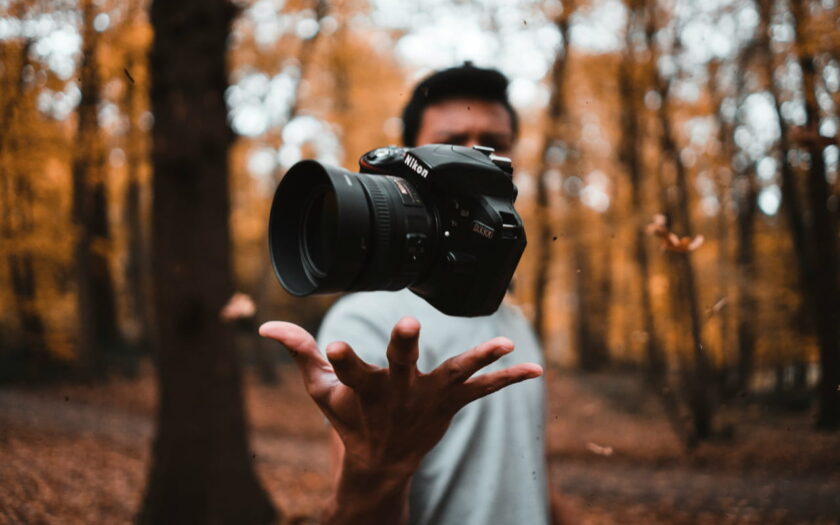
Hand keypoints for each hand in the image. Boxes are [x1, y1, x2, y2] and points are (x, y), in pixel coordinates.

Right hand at [259, 317, 542, 477]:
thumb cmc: (349, 419)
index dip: (341, 359)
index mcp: (362, 390)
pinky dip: (508, 380)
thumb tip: (264, 326)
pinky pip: (483, 391)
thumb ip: (299, 353)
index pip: (347, 371)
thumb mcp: (321, 391)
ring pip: (454, 375)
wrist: (381, 462)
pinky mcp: (450, 405)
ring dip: (477, 360)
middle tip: (409, 328)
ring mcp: (427, 400)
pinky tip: (536, 370)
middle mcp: (397, 394)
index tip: (334, 345)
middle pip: (400, 367)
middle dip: (404, 347)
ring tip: (503, 344)